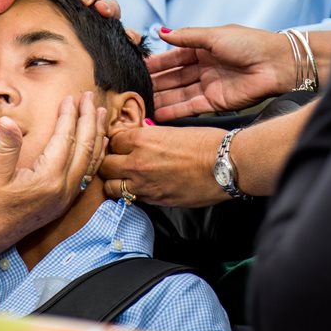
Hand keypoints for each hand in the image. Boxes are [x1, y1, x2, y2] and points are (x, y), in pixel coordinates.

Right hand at [0, 92, 105, 271]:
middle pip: (86, 148)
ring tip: (101, 115)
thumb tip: (8, 120)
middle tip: (91, 98)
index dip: (69, 116)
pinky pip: (85, 175)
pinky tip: (95, 146)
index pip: (66, 140)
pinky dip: (92, 157)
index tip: (71, 97)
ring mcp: (64, 199)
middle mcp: (63, 190)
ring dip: (96, 137)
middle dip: (90, 120)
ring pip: (90, 163)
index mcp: (48, 180)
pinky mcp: (61, 204)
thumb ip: (6, 145)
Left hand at [100, 126, 228, 207]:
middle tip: (118, 161)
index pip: (112, 139)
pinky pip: (130, 199)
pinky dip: (130, 194)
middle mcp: (137, 162)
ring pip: (110, 186)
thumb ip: (150, 137)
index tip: (121, 144)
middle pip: (104, 164)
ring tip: (124, 178)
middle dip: (109, 162)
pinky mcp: (155, 200)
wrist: (225, 165)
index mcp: (142, 139)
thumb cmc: (206, 143)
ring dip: (115, 181)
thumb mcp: (172, 130)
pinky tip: (140, 188)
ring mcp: (144, 184)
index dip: (117, 142)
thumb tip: (138, 141)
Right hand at [145, 25, 293, 120]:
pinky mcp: (216, 103)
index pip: (174, 57)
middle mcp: (205, 68)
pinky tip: (158, 113)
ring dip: (161, 99)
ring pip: (179, 94)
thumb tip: (162, 32)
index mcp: (204, 49)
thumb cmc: (250, 44)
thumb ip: (187, 37)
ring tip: (140, 105)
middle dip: (155, 83)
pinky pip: (191, 107)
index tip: (137, 69)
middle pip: (174, 77)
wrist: (277, 64)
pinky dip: (175, 111)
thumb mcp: (214, 35)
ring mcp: (210, 86)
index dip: (157, 63)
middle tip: (132, 90)